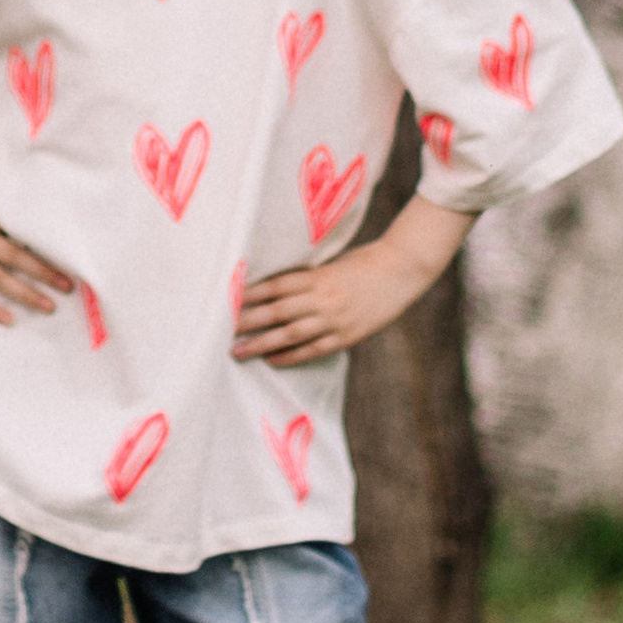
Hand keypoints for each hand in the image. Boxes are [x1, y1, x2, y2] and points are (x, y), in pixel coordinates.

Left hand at [232, 201, 472, 366]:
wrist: (402, 270)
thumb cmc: (363, 262)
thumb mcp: (331, 263)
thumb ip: (306, 276)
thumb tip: (272, 288)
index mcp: (317, 275)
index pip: (275, 286)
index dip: (249, 294)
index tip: (225, 300)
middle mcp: (323, 298)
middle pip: (276, 311)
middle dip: (246, 322)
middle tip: (221, 330)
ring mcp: (335, 319)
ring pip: (290, 334)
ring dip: (261, 343)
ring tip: (237, 351)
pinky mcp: (347, 335)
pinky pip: (313, 349)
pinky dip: (290, 356)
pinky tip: (271, 359)